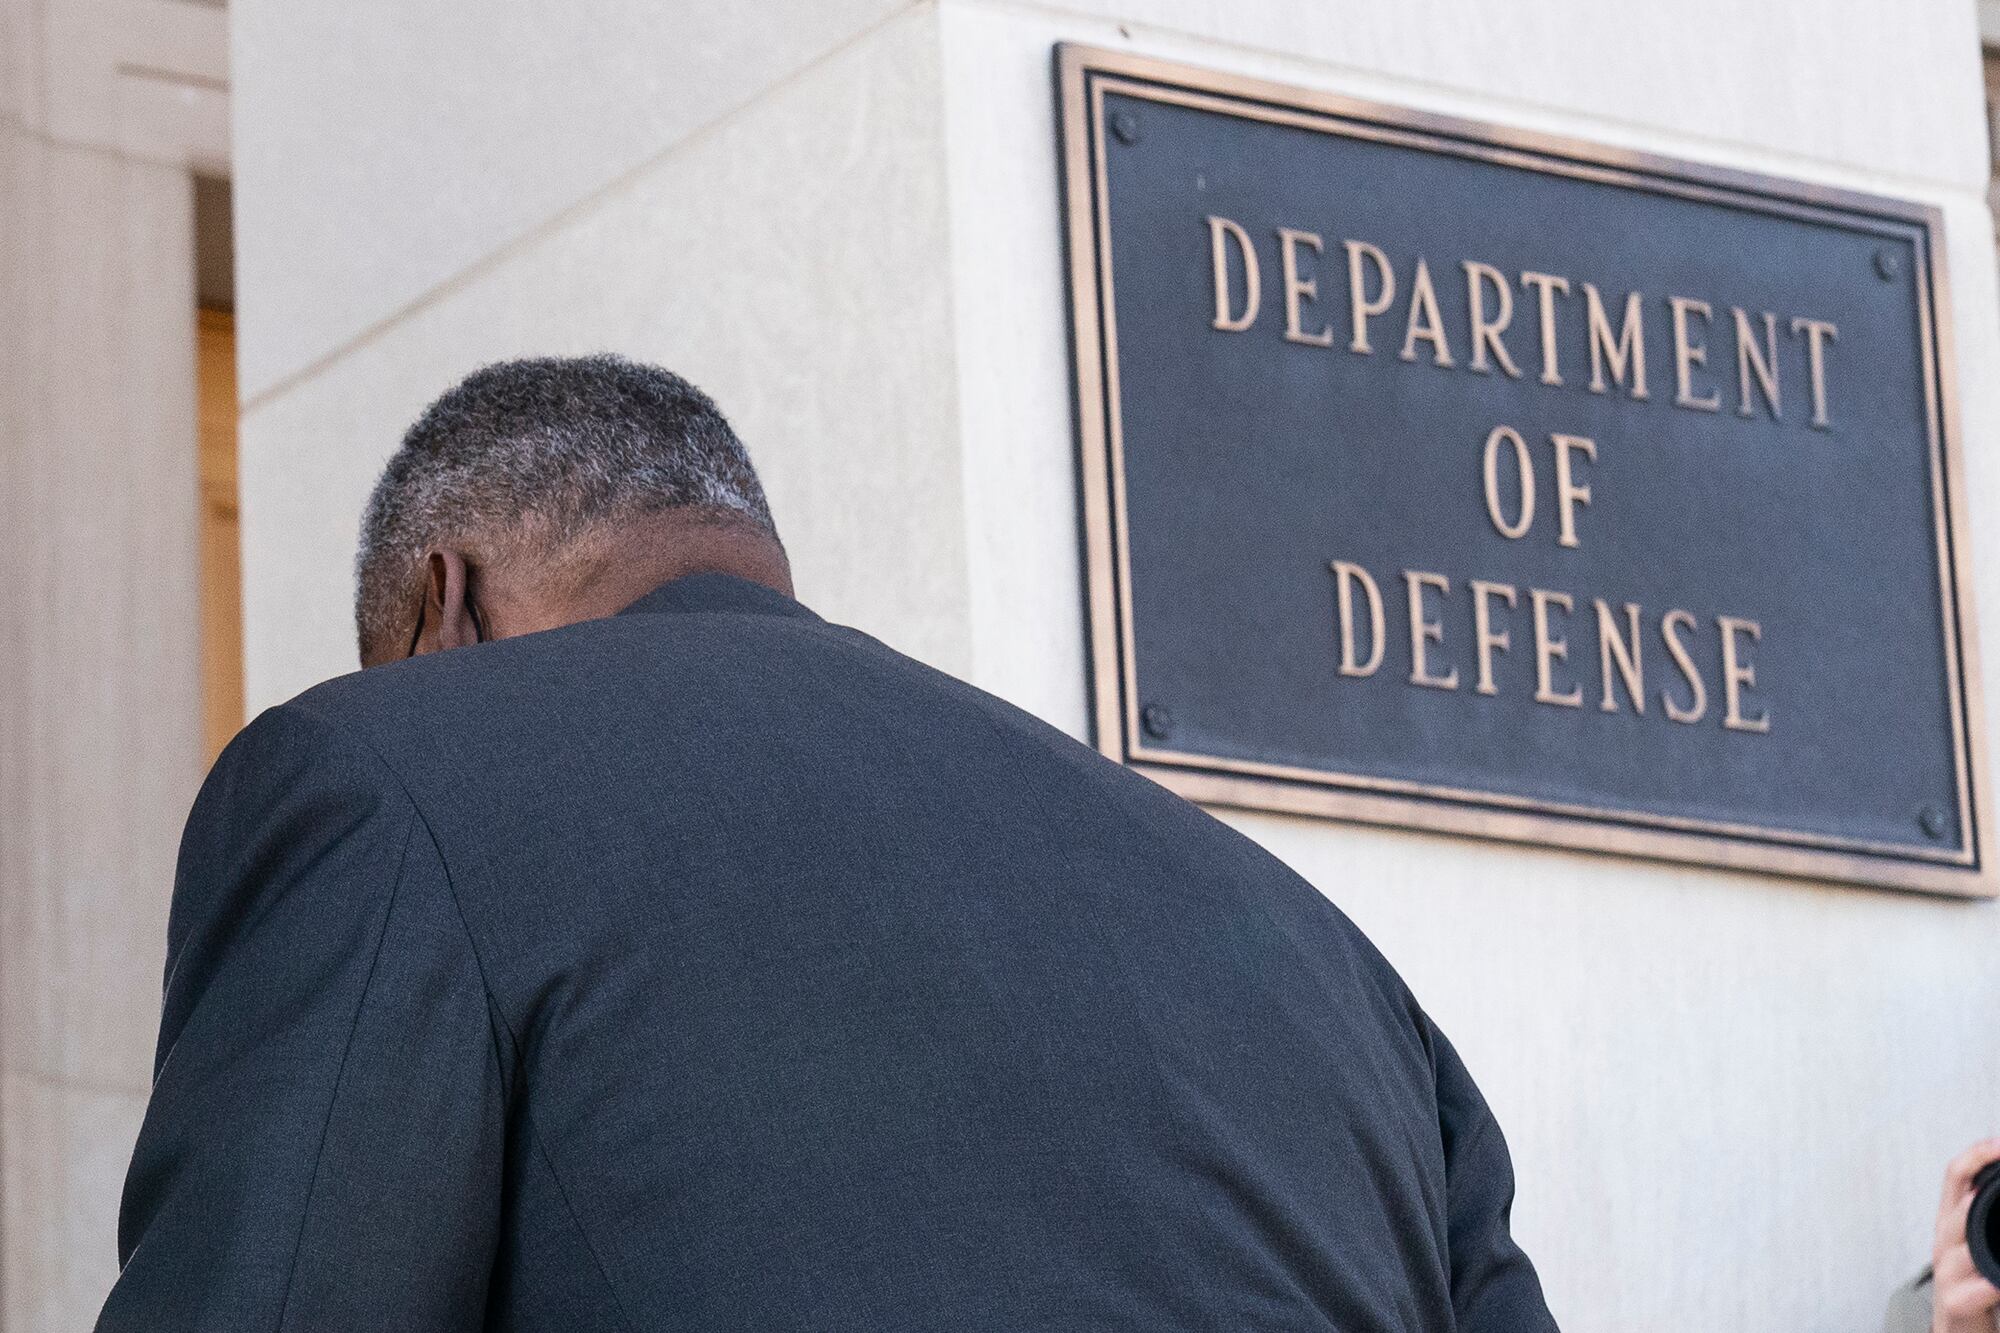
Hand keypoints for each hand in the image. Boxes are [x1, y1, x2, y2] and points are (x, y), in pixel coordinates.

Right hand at [1934, 1138, 1999, 1332]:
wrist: (1959, 1330)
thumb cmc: (1973, 1285)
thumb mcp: (1978, 1242)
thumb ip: (1984, 1213)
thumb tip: (1999, 1183)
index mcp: (1951, 1221)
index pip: (1955, 1175)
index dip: (1976, 1154)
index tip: (1999, 1143)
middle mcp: (1944, 1241)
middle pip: (1954, 1203)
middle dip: (1975, 1184)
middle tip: (1998, 1166)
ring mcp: (1947, 1273)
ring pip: (1956, 1245)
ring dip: (1970, 1225)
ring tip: (1978, 1207)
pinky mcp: (1956, 1303)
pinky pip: (1969, 1292)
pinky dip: (1984, 1287)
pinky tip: (1995, 1283)